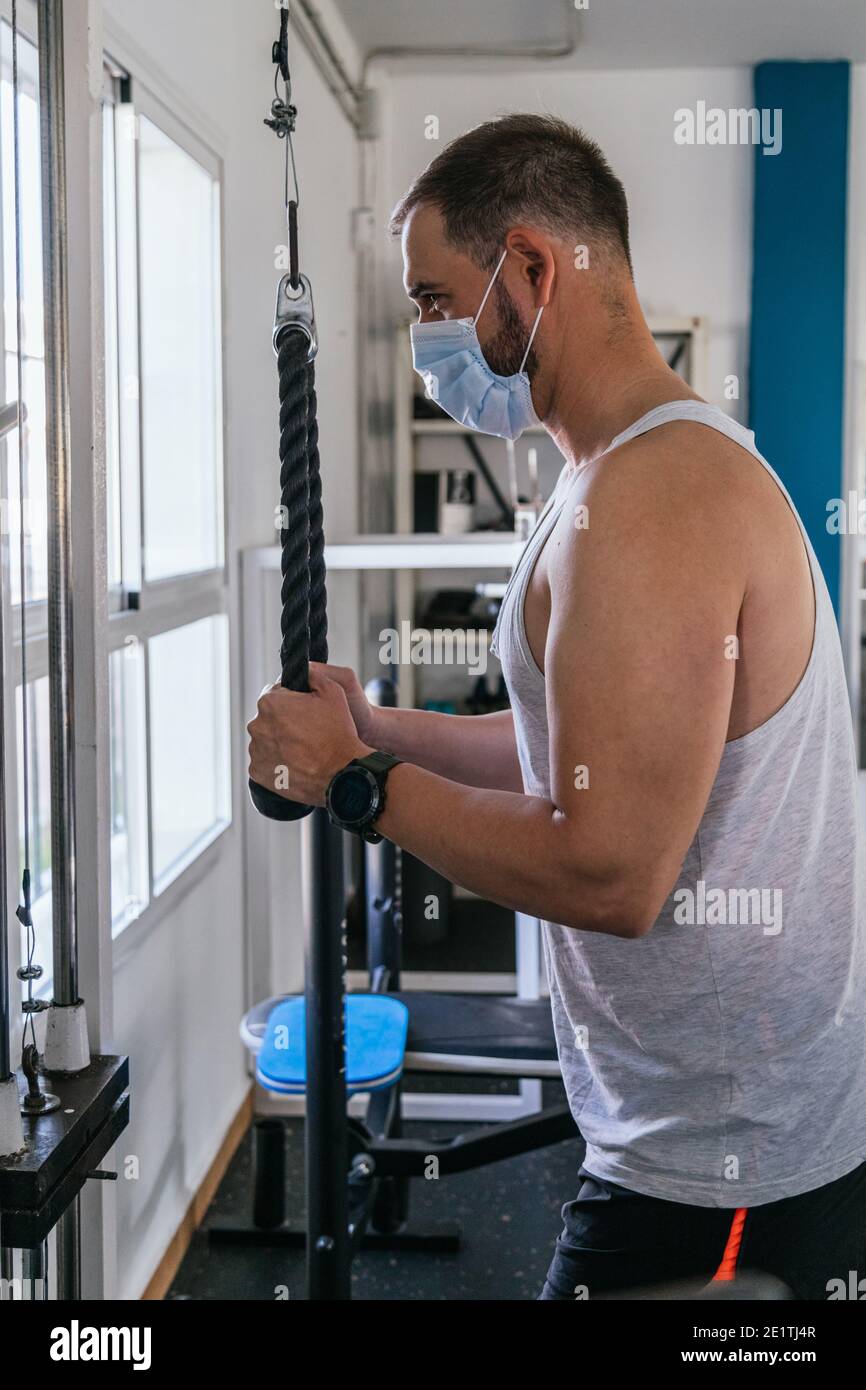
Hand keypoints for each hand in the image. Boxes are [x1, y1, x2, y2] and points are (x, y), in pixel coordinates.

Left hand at [247, 665, 370, 806]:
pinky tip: (295, 762)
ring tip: (302, 749)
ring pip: (266, 739)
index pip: (275, 693)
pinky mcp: (257, 772)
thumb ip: (312, 675)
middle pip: (268, 717)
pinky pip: (264, 761)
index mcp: (270, 702)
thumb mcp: (333, 691)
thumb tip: (302, 672)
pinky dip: (276, 761)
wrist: (340, 773)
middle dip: (284, 721)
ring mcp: (255, 750)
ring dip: (279, 741)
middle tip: (306, 732)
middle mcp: (257, 725)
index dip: (292, 700)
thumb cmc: (338, 733)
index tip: (305, 711)